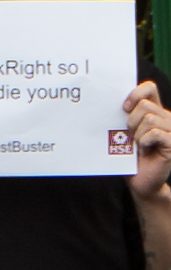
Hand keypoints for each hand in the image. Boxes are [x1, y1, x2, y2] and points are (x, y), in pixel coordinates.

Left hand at [127, 82, 170, 197]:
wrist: (139, 181)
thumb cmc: (128, 157)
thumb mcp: (123, 133)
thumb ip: (122, 117)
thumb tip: (105, 103)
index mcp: (154, 110)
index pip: (149, 88)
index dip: (135, 94)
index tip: (123, 108)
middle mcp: (165, 117)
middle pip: (145, 105)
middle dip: (131, 121)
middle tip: (130, 137)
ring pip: (149, 119)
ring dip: (137, 134)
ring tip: (138, 146)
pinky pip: (154, 133)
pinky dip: (144, 142)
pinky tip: (145, 151)